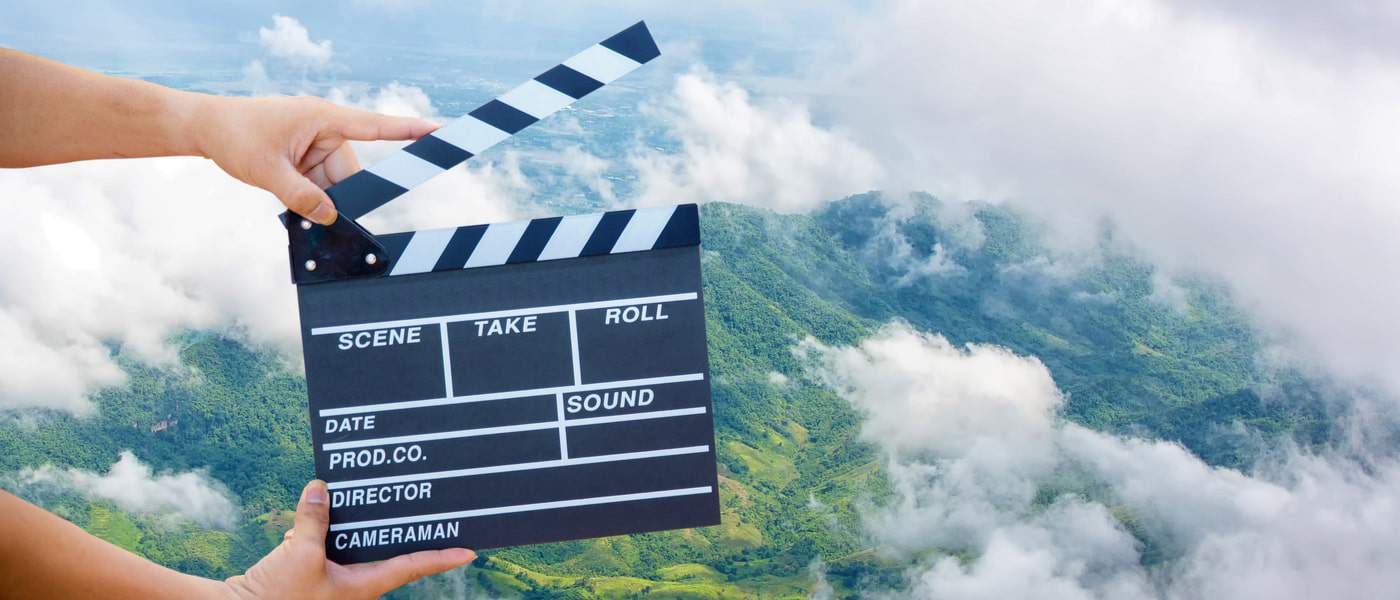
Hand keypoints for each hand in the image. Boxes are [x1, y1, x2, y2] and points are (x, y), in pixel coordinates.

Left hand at [192, 95, 437, 224]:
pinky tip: (291, 202)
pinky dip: (311, 198)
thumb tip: (330, 219)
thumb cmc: (234, 135)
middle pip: (351, 174)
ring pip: (337, 184)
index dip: (409, 131)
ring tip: (288, 202)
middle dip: (338, 198)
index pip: (375, 126)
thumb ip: (300, 196)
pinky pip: (321, 184)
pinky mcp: (306, 158)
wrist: (204, 127)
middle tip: (321, 220)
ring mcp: (316, 145)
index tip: (439, 131)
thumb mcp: (266, 169)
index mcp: (323, 118)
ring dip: (320, 200)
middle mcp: (326, 129)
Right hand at [222, 481, 474, 599]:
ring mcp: (332, 581)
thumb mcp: (298, 553)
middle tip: (420, 500)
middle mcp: (353, 585)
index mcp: (362, 587)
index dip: (441, 558)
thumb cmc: (275, 596)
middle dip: (392, 523)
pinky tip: (308, 510)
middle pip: (383, 548)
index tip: (470, 551)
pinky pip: (324, 545)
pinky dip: (317, 529)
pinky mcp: (310, 574)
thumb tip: (321, 489)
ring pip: (351, 542)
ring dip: (347, 521)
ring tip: (345, 492)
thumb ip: (314, 520)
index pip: (411, 567)